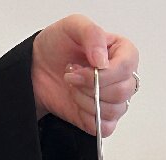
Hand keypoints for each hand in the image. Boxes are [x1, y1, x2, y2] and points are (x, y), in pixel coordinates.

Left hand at [31, 15, 138, 136]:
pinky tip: (77, 104)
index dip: (105, 73)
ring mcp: (114, 101)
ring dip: (86, 101)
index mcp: (122, 52)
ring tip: (73, 88)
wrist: (37, 69)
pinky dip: (88, 118)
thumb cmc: (56, 46)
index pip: (127, 67)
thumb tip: (103, 61)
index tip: (82, 67)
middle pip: (122, 91)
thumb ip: (91, 34)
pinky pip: (105, 128)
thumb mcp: (72, 26)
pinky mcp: (103, 119)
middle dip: (91, 87)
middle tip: (72, 76)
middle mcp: (122, 77)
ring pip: (114, 110)